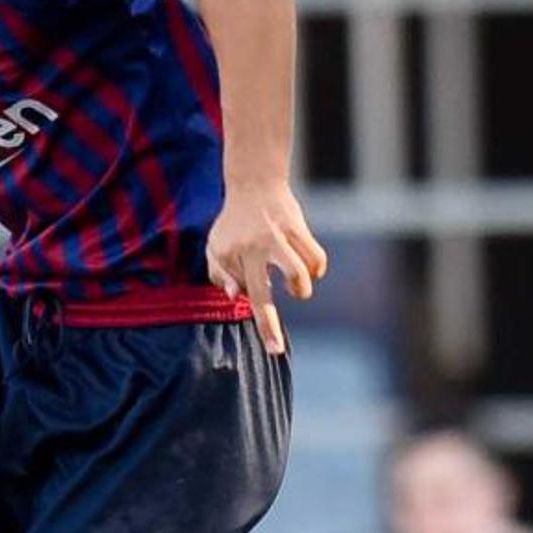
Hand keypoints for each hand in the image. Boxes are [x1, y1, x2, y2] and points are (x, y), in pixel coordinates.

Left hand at [205, 183, 326, 354]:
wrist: (254, 184)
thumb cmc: (234, 224)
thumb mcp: (216, 247)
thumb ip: (220, 274)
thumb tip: (235, 297)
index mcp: (231, 254)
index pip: (240, 294)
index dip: (256, 312)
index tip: (270, 343)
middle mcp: (253, 248)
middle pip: (263, 295)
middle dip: (268, 326)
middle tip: (274, 349)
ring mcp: (277, 238)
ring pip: (298, 274)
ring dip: (301, 290)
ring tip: (297, 290)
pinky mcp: (298, 229)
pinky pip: (316, 259)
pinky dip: (316, 270)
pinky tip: (309, 270)